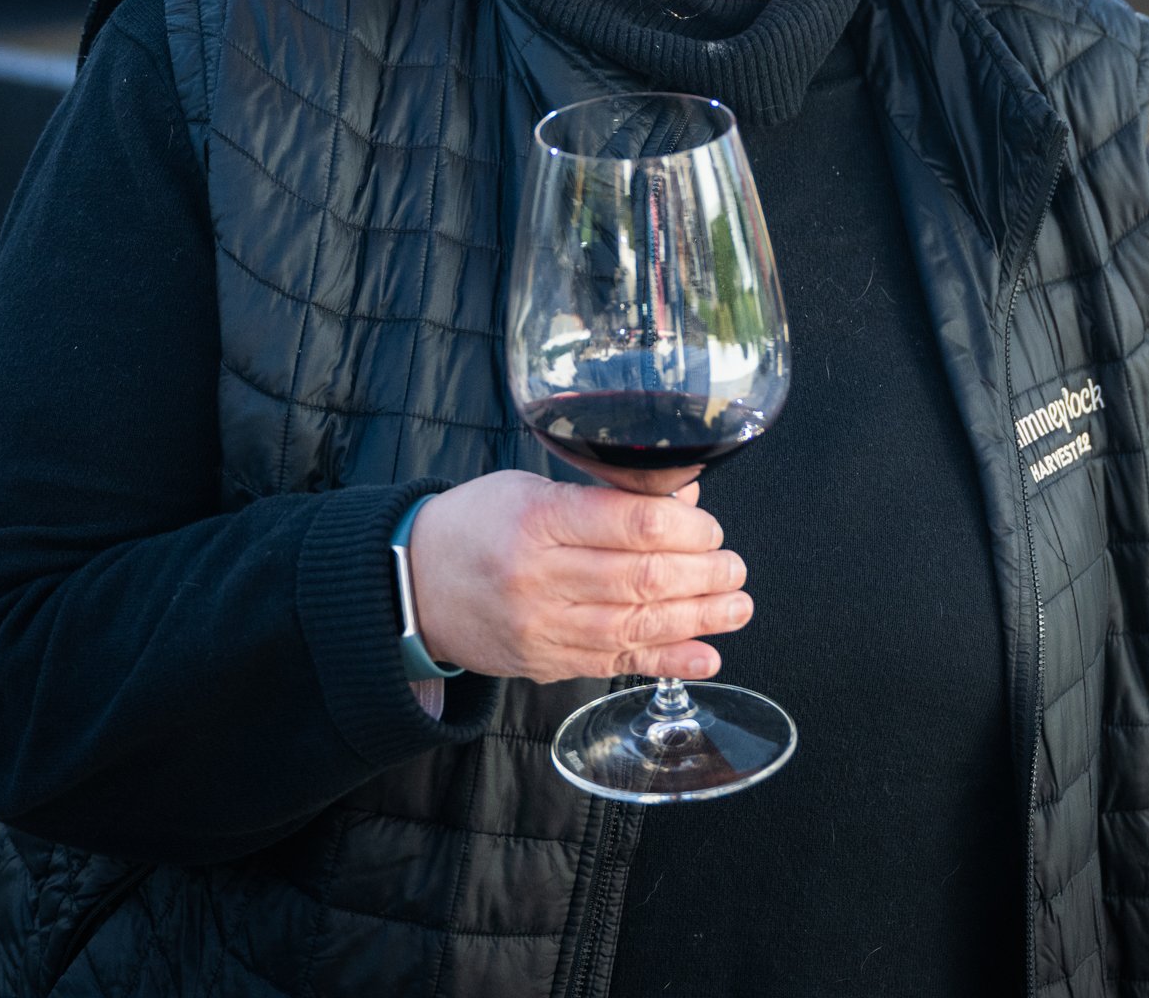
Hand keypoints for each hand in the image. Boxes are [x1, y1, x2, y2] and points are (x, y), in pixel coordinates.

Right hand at [405, 471, 750, 682]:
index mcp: (537, 519)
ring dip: (697, 619)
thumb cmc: (477, 524)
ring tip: (736, 608)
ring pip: (634, 625)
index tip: (712, 530)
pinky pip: (615, 663)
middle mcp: (538, 576)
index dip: (687, 529)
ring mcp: (540, 626)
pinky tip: (706, 657)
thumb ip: (605, 495)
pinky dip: (667, 663)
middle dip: (702, 575)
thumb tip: (683, 505)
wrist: (411, 583)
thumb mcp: (531, 486)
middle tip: (735, 568)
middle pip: (640, 577)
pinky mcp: (544, 662)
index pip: (630, 523)